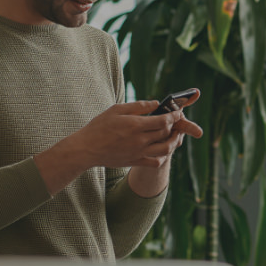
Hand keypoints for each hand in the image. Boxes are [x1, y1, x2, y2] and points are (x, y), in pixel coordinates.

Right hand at [59, 101, 203, 168]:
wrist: (87, 149)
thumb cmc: (99, 126)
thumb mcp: (116, 110)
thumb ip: (138, 106)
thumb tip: (156, 103)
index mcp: (136, 125)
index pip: (164, 120)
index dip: (174, 116)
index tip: (178, 113)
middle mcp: (140, 140)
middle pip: (166, 133)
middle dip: (175, 126)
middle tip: (177, 122)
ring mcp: (139, 152)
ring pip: (166, 149)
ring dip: (173, 142)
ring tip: (174, 136)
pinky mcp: (135, 162)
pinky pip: (156, 162)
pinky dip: (163, 156)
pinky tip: (161, 149)